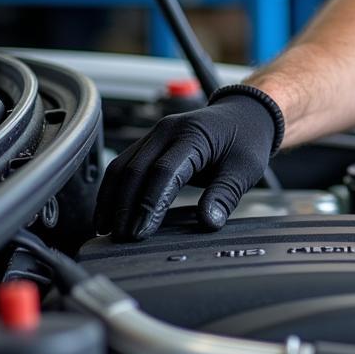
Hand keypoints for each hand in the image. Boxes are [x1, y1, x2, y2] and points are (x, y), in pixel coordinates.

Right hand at [94, 84, 284, 240]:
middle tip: (122, 239)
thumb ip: (226, 194)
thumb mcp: (246, 168)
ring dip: (111, 199)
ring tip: (107, 231)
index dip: (149, 204)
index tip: (141, 232)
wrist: (245, 114)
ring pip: (122, 167)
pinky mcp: (149, 143)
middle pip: (136, 170)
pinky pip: (124, 165)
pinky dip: (114, 189)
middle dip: (125, 207)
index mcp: (193, 135)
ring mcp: (155, 134)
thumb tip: (208, 222)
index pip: (163, 172)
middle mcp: (168, 131)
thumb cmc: (246, 139)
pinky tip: (110, 212)